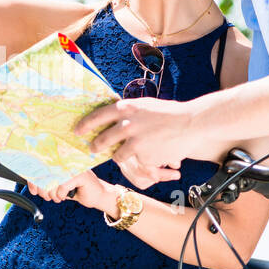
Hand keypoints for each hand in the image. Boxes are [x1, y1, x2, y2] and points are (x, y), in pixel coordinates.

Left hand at [26, 171, 115, 210]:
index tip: (34, 190)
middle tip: (47, 196)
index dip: (34, 179)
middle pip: (45, 174)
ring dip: (53, 194)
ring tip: (57, 197)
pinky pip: (63, 186)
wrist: (99, 196)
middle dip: (43, 189)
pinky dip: (61, 194)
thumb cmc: (79, 190)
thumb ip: (48, 183)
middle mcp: (66, 162)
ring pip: (53, 181)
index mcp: (61, 162)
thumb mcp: (59, 186)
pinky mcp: (81, 175)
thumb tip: (33, 185)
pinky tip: (64, 196)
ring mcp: (74, 167)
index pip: (42, 167)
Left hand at [75, 98, 196, 189]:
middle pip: (102, 140)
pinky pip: (137, 162)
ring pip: (118, 155)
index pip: (97, 117)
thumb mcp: (145, 106)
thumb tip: (113, 117)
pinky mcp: (144, 156)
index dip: (84, 125)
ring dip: (120, 156)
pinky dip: (142, 160)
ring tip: (128, 153)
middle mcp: (126, 124)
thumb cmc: (169, 113)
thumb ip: (129, 112)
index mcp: (125, 108)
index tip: (78, 130)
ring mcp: (134, 142)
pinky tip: (152, 154)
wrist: (191, 123)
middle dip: (95, 146)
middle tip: (92, 148)